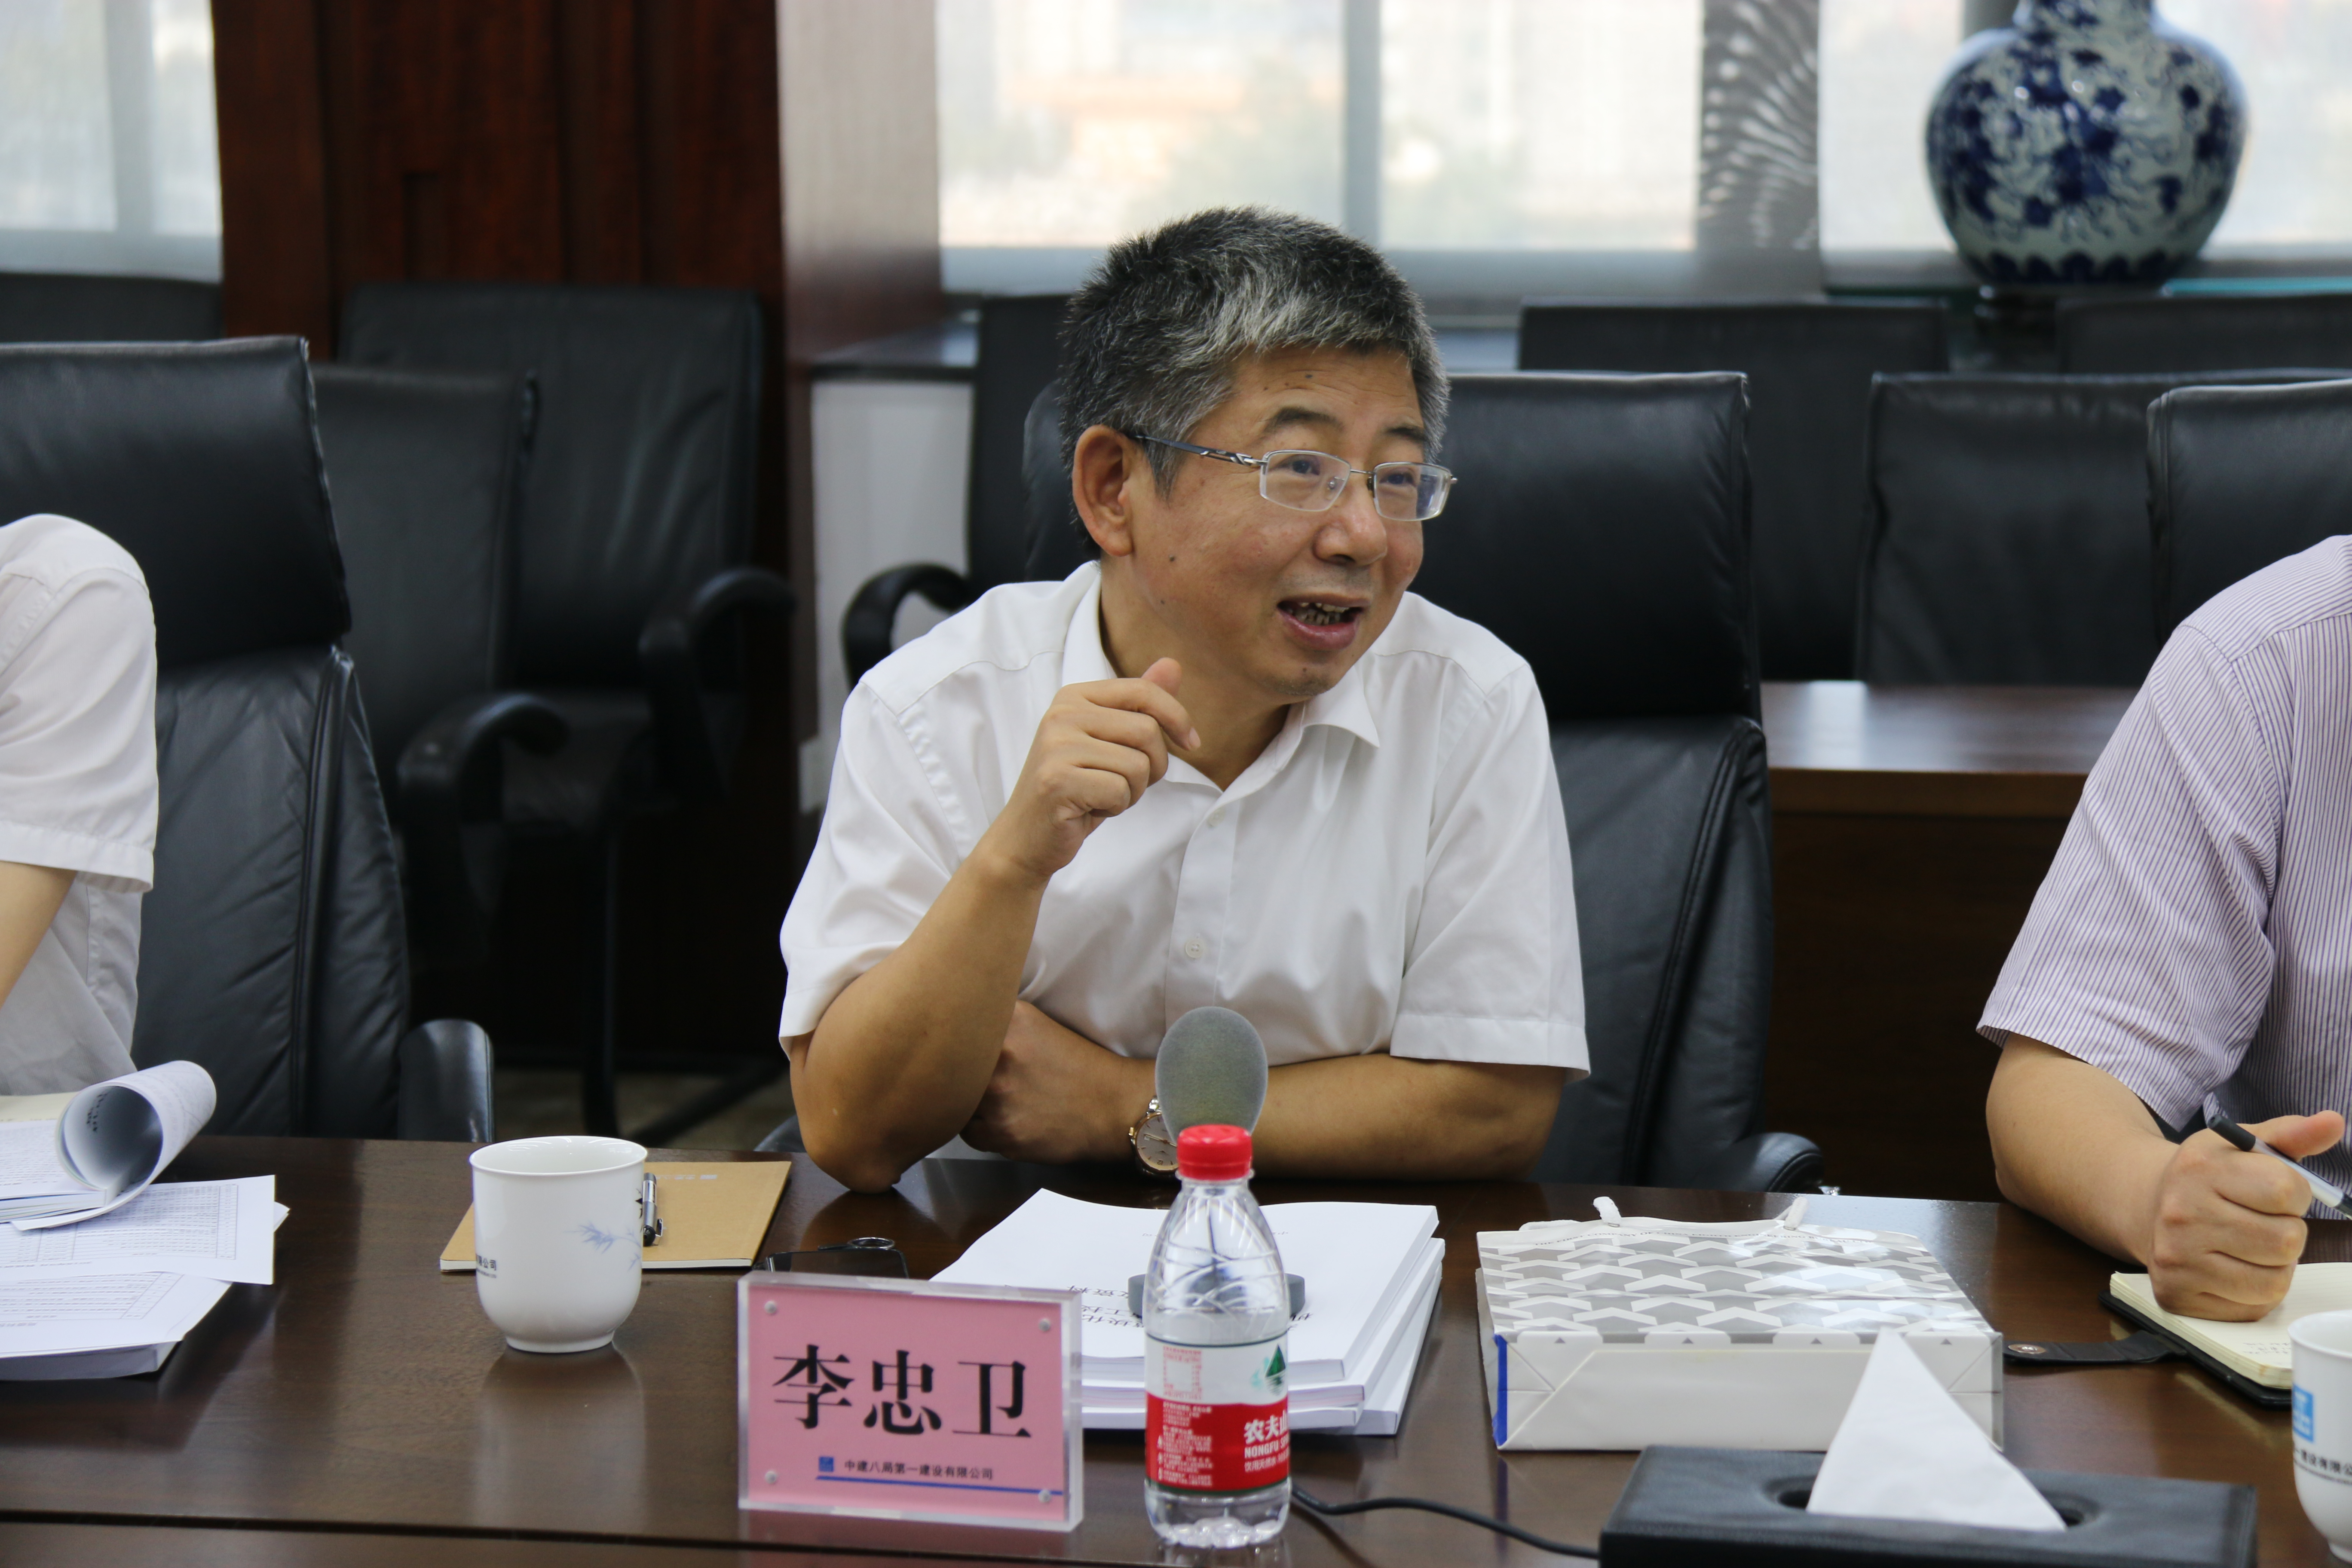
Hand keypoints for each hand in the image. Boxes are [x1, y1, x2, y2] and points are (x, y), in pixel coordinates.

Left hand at [961, 1002, 1151, 1163]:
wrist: (1113, 1107)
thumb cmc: (1077, 1065)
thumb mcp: (1033, 1023)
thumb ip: (994, 1020)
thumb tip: (951, 1020)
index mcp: (1010, 1020)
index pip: (954, 1026)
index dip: (951, 1038)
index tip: (952, 1045)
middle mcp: (1001, 1054)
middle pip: (950, 1065)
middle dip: (958, 1072)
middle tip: (983, 1078)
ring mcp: (999, 1096)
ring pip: (956, 1101)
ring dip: (971, 1101)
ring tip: (999, 1098)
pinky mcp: (1002, 1133)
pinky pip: (968, 1132)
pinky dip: (981, 1128)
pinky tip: (1005, 1119)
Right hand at [975, 659, 1196, 885]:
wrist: (1027, 834)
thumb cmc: (1076, 787)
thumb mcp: (1111, 741)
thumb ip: (1139, 704)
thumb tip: (1173, 664)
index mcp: (1074, 696)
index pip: (1143, 691)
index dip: (1177, 717)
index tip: (1190, 743)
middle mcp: (1061, 714)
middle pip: (1147, 731)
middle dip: (1153, 766)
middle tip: (1125, 783)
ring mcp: (1056, 747)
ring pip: (1137, 765)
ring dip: (1132, 791)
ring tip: (1101, 795)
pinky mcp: (1057, 781)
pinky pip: (1119, 791)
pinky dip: (1115, 807)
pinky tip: (1089, 808)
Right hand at [2145, 1110, 2346, 1319]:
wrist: (2148, 1206)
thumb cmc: (2209, 1176)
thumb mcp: (2243, 1145)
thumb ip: (2291, 1133)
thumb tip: (2333, 1122)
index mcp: (2199, 1167)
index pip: (2285, 1190)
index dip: (2295, 1194)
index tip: (2276, 1193)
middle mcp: (2181, 1213)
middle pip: (2286, 1241)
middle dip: (2288, 1232)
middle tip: (2263, 1222)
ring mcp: (2176, 1258)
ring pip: (2275, 1281)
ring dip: (2276, 1265)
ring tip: (2252, 1247)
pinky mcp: (2176, 1294)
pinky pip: (2253, 1306)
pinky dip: (2255, 1291)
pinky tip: (2234, 1268)